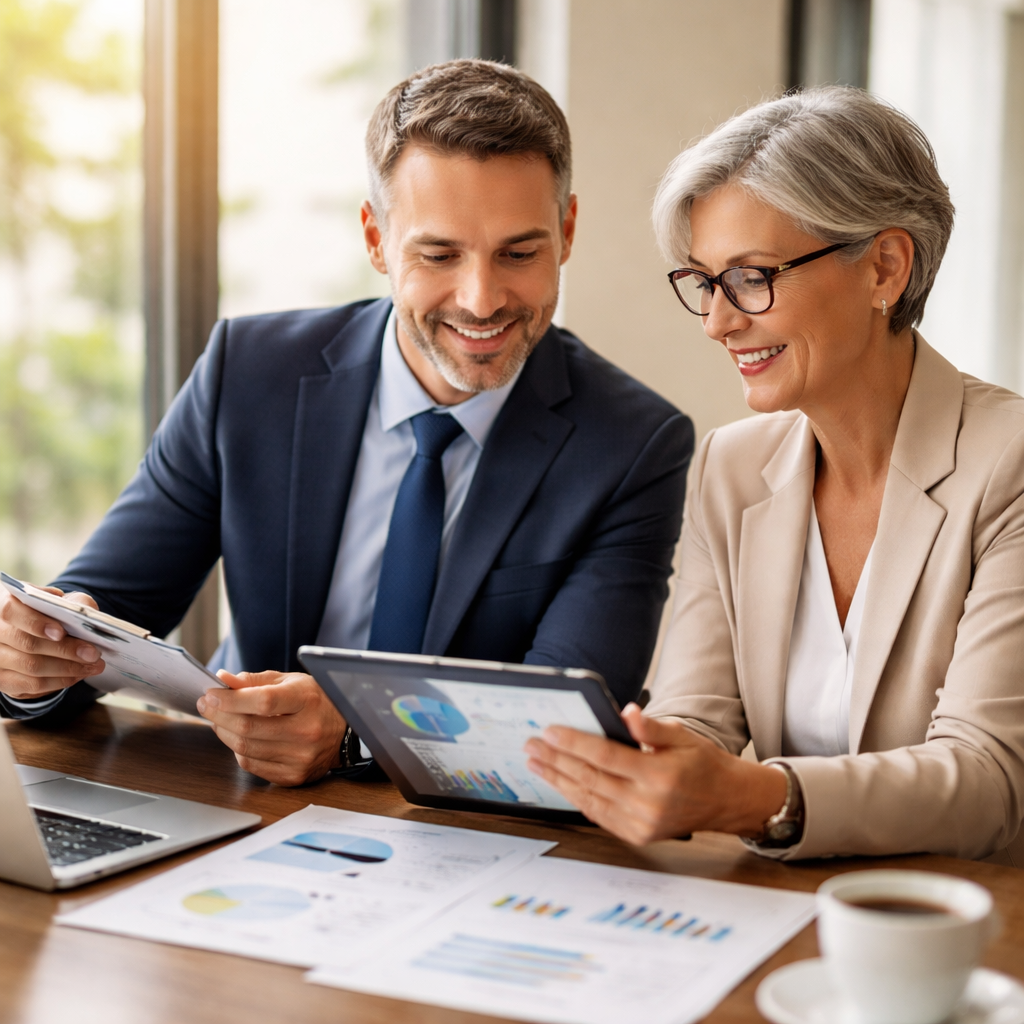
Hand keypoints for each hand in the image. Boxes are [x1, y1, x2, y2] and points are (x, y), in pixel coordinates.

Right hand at [0, 587, 104, 699]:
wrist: (36, 632)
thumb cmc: (50, 613)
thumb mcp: (61, 601)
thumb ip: (71, 602)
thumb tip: (83, 611)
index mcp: (2, 603)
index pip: (11, 611)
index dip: (36, 623)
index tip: (61, 633)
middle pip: (26, 643)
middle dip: (64, 650)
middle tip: (93, 654)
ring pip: (29, 667)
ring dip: (67, 669)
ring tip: (93, 666)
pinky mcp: (1, 679)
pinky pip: (30, 685)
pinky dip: (58, 681)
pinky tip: (78, 675)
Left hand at [196, 670, 346, 785]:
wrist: (344, 731)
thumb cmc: (315, 701)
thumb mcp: (291, 682)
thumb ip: (255, 681)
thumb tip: (223, 680)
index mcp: (307, 701)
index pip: (263, 702)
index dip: (231, 699)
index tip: (211, 693)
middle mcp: (307, 731)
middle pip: (249, 727)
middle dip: (219, 715)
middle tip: (206, 705)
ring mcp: (300, 757)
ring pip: (246, 749)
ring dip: (224, 733)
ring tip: (218, 720)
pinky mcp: (294, 776)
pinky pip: (252, 766)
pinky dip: (238, 751)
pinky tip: (237, 738)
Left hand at [524, 704, 787, 844]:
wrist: (728, 802)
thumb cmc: (704, 764)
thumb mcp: (683, 737)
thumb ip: (651, 728)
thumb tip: (627, 712)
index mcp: (660, 776)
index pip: (606, 757)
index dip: (574, 744)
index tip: (549, 732)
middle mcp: (648, 804)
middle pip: (591, 779)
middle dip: (556, 761)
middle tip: (531, 746)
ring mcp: (642, 824)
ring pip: (590, 799)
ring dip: (559, 780)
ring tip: (536, 764)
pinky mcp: (638, 835)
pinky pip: (599, 815)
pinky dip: (577, 798)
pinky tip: (561, 783)